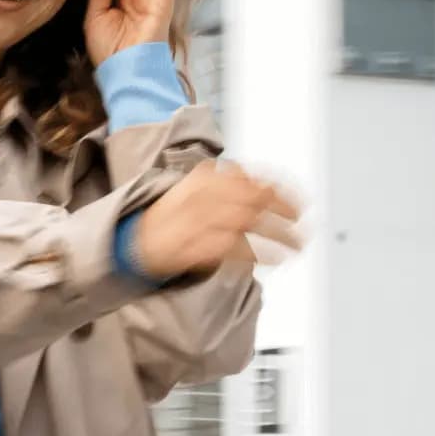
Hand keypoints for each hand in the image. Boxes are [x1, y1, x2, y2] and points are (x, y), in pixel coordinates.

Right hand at [135, 160, 303, 278]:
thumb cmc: (169, 215)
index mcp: (202, 178)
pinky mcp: (199, 248)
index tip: (297, 196)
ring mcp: (200, 222)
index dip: (278, 187)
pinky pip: (237, 249)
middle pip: (253, 199)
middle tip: (300, 218)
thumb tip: (261, 181)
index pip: (249, 178)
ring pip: (250, 224)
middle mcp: (203, 197)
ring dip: (278, 234)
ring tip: (297, 243)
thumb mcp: (193, 186)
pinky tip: (276, 257)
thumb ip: (224, 181)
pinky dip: (260, 253)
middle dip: (283, 209)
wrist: (135, 240)